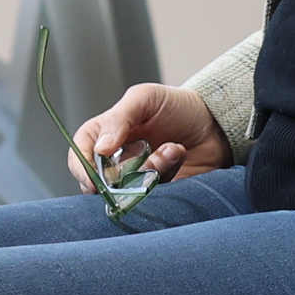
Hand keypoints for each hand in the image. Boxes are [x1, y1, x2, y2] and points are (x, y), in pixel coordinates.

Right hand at [68, 83, 228, 190]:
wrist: (216, 124)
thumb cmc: (177, 106)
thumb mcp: (145, 98)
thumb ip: (118, 119)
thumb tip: (100, 149)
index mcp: (104, 135)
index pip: (79, 156)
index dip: (83, 168)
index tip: (94, 178)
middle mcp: (116, 161)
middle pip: (100, 181)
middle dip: (123, 170)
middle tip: (145, 153)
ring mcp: (136, 179)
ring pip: (128, 190)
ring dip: (152, 168)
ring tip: (171, 148)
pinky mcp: (157, 193)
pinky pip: (152, 196)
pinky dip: (166, 173)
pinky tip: (178, 154)